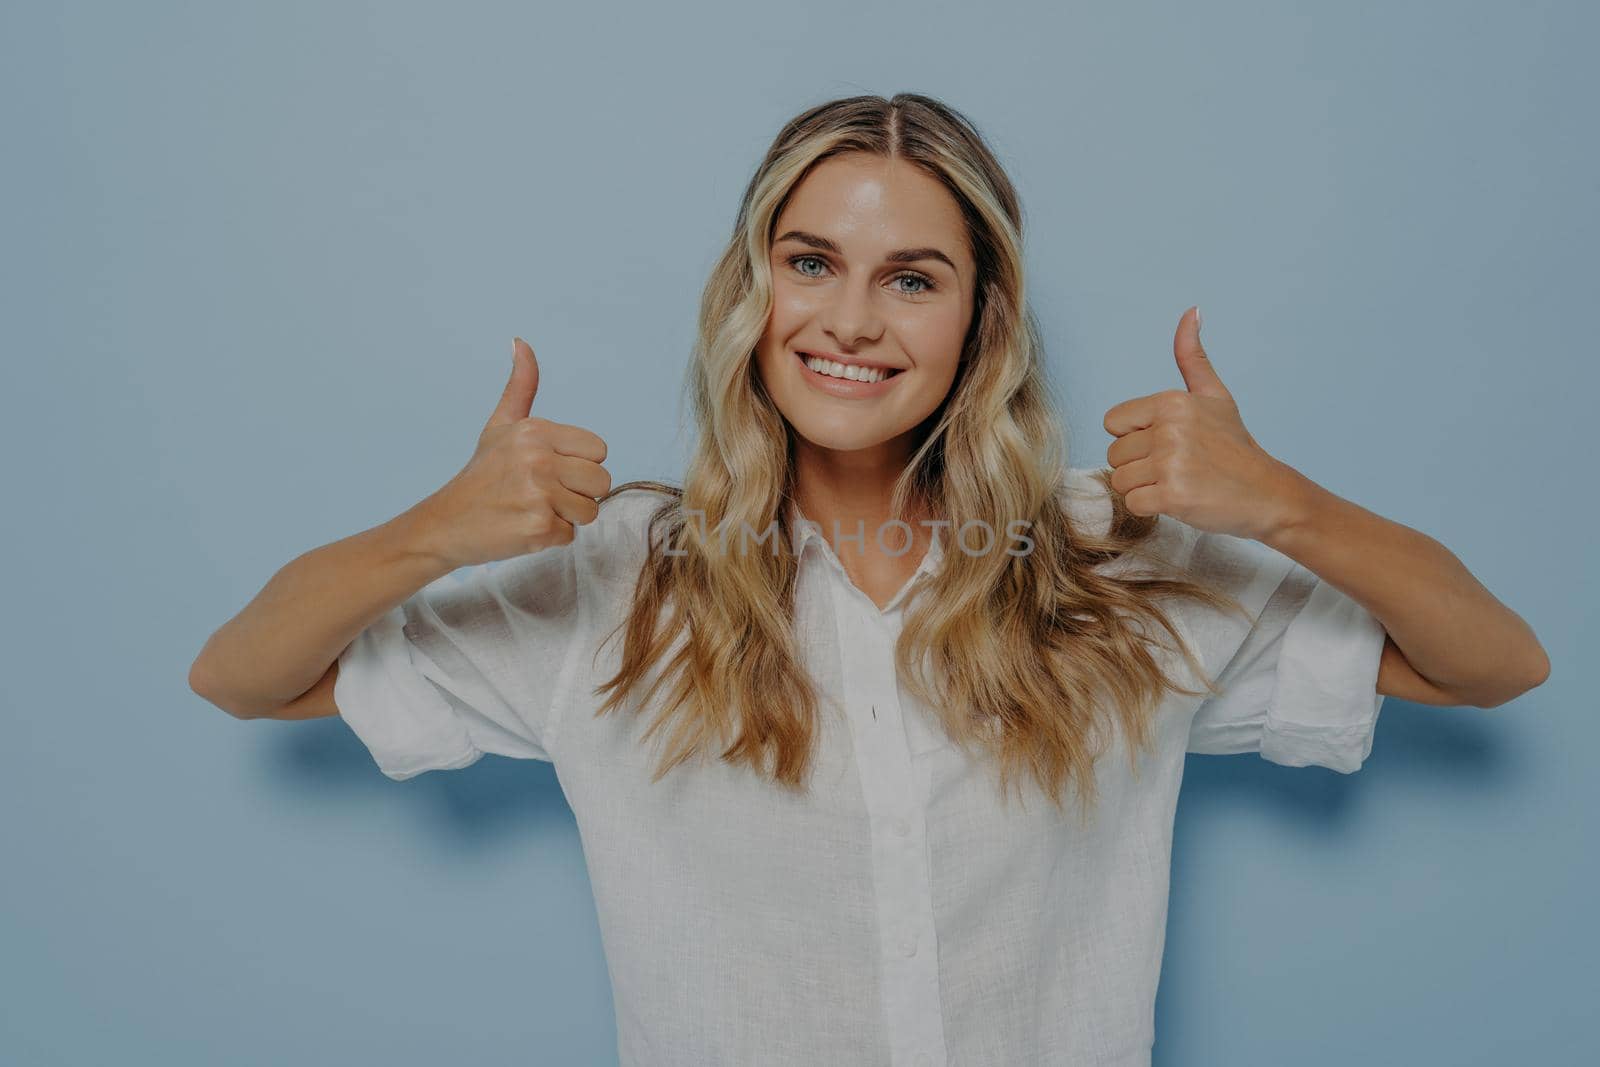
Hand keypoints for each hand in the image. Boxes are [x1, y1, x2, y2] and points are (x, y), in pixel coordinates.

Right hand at [413, 338, 611, 568]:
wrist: (445, 522)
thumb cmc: (481, 475)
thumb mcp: (500, 425)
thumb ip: (521, 386)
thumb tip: (521, 341)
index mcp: (536, 431)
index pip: (599, 451)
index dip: (579, 464)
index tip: (550, 470)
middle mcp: (538, 459)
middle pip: (601, 482)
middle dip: (578, 492)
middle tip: (542, 493)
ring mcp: (539, 495)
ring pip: (589, 510)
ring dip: (566, 516)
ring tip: (532, 508)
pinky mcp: (538, 528)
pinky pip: (571, 534)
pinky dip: (550, 536)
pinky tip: (523, 526)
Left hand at [1101, 307, 1305, 542]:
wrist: (1266, 493)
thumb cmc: (1234, 446)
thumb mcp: (1215, 395)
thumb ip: (1193, 357)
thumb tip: (1191, 310)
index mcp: (1172, 402)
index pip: (1112, 423)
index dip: (1134, 437)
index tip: (1165, 443)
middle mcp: (1169, 429)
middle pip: (1114, 454)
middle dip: (1139, 465)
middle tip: (1176, 467)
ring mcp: (1171, 463)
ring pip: (1120, 480)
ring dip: (1143, 488)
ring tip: (1177, 482)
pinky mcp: (1173, 495)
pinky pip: (1132, 503)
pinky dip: (1150, 508)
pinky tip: (1178, 499)